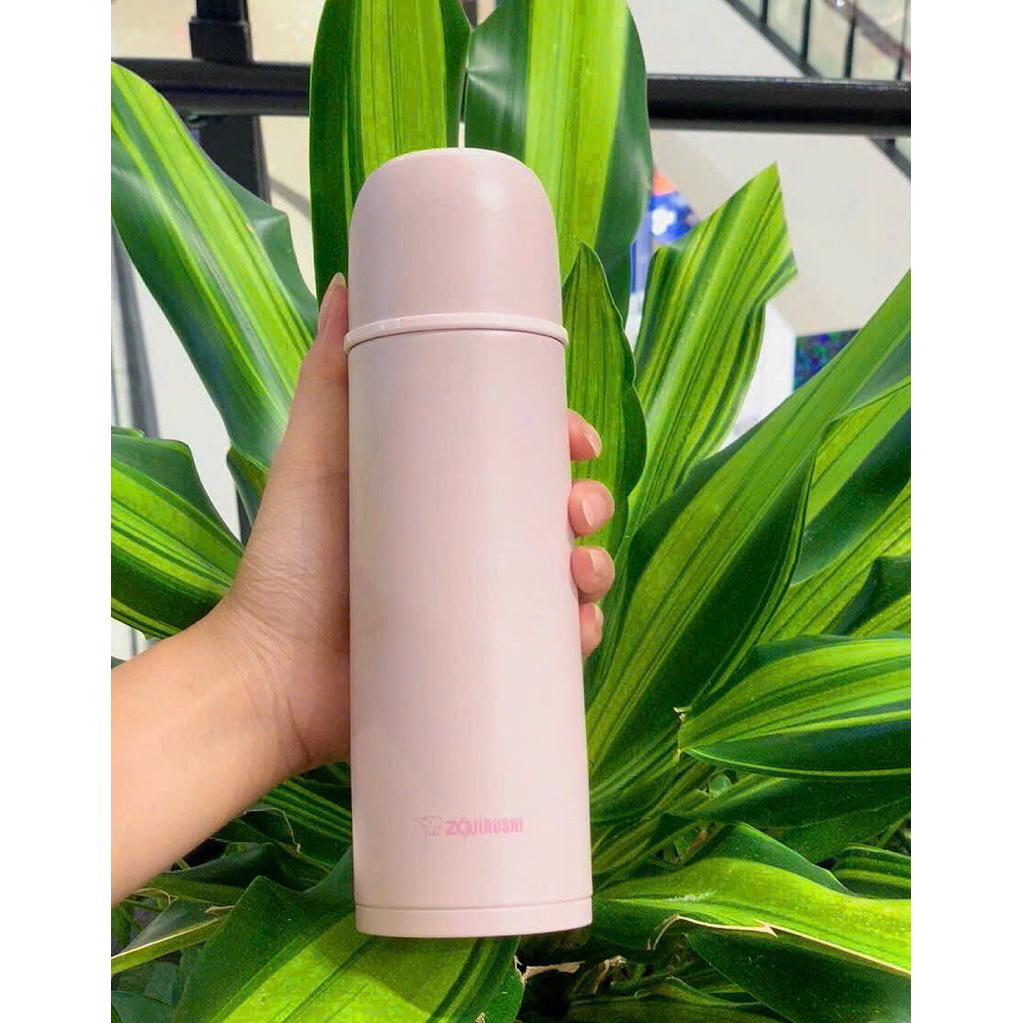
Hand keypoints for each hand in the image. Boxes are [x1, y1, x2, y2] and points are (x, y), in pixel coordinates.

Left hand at [211, 274, 615, 777]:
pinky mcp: (484, 656)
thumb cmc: (290, 561)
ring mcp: (478, 602)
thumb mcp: (312, 455)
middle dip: (586, 504)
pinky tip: (581, 627)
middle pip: (552, 513)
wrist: (272, 674)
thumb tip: (348, 279)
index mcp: (439, 491)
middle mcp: (467, 542)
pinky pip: (552, 645)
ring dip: (593, 566)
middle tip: (576, 512)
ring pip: (564, 576)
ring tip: (579, 572)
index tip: (579, 440)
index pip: (517, 454)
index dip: (558, 440)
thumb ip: (330, 373)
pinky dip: (579, 634)